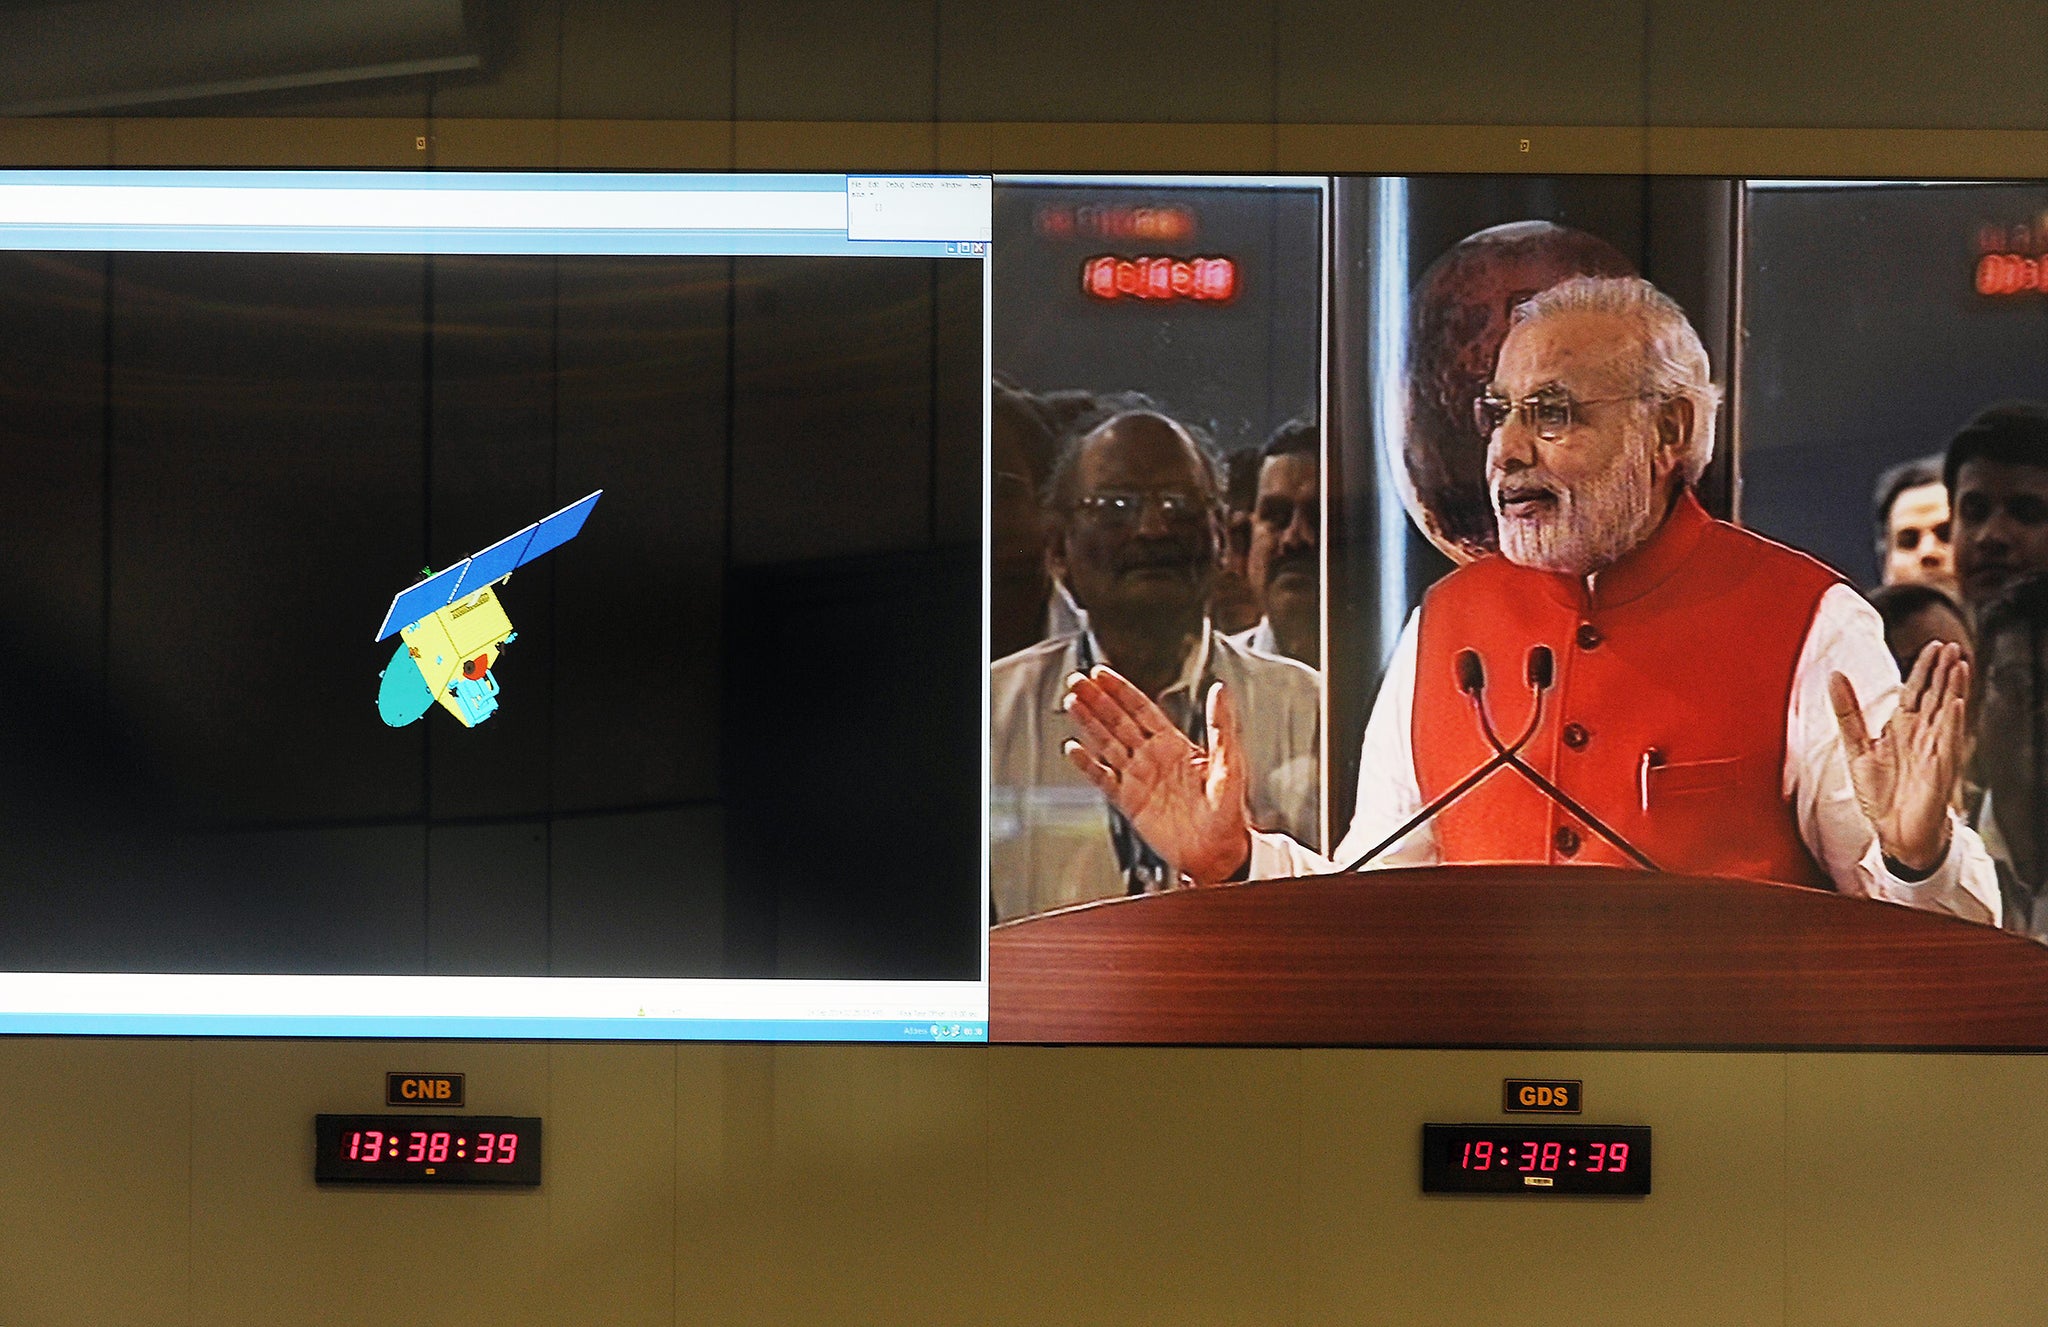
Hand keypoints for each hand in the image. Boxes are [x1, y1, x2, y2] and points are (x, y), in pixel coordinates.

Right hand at [1059, 666, 1250, 884]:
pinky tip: (1074, 749)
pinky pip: (1103, 779)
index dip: (1121, 690)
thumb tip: (1220, 690)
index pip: (1142, 709)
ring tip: (1071, 703)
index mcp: (1175, 745)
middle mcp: (1153, 758)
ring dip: (1088, 723)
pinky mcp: (1129, 802)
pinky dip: (1087, 765)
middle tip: (1076, 681)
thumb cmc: (1229, 811)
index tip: (1102, 674)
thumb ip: (1221, 725)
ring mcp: (1138, 779)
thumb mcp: (1231, 763)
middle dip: (1097, 700)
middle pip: (1118, 721)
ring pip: (1106, 744)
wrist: (1218, 853)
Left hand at [1829, 640, 1968, 873]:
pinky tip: (1956, 704)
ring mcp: (1934, 751)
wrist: (1894, 832)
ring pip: (1947, 714)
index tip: (1932, 646)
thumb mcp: (1857, 747)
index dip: (1924, 669)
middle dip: (1943, 671)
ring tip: (1959, 664)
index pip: (1916, 691)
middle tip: (1950, 646)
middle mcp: (1921, 736)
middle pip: (1935, 696)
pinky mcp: (1939, 770)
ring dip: (1954, 689)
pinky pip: (1948, 743)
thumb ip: (1848, 712)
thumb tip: (1834, 676)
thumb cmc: (1881, 793)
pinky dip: (1952, 723)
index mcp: (1902, 728)